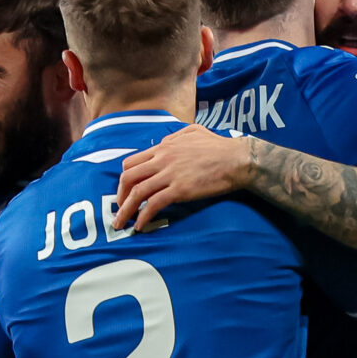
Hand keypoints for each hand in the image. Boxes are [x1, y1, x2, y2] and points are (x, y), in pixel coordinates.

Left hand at [114, 126, 252, 231]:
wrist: (236, 159)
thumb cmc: (219, 146)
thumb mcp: (193, 132)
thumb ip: (174, 137)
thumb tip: (162, 144)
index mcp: (164, 147)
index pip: (132, 162)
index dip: (123, 179)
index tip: (124, 191)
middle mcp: (162, 159)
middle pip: (128, 177)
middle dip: (119, 195)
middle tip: (119, 209)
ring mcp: (170, 174)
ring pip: (137, 192)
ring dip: (125, 210)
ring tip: (121, 223)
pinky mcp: (180, 190)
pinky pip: (154, 204)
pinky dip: (144, 216)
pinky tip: (141, 226)